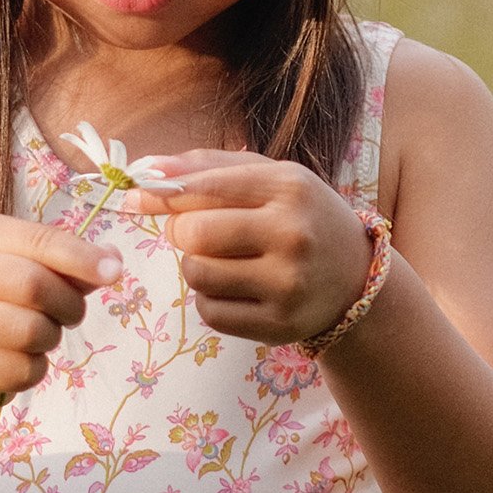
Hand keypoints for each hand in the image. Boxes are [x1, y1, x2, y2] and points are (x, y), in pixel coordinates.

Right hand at [0, 212, 119, 411]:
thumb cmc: (1, 301)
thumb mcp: (31, 269)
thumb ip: (69, 264)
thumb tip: (112, 260)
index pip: (39, 239)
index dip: (81, 257)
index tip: (114, 273)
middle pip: (33, 284)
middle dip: (68, 304)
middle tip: (72, 315)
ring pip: (29, 330)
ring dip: (50, 338)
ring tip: (40, 336)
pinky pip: (21, 368)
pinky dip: (35, 368)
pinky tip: (20, 360)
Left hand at [122, 151, 373, 345]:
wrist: (358, 280)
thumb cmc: (302, 218)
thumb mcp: (272, 179)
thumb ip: (209, 167)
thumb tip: (147, 168)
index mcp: (290, 187)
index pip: (204, 187)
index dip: (160, 194)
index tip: (135, 197)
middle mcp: (293, 234)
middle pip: (193, 234)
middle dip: (181, 232)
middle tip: (196, 233)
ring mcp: (288, 284)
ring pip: (197, 274)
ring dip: (197, 267)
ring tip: (224, 261)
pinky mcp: (279, 325)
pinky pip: (210, 312)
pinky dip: (211, 300)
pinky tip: (238, 290)